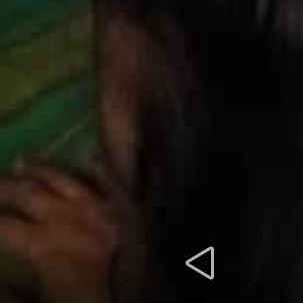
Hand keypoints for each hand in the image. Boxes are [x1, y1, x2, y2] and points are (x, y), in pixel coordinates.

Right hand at [0, 160, 117, 302]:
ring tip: (21, 162)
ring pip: (63, 179)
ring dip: (40, 169)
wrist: (147, 299)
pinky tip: (91, 155)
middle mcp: (66, 216)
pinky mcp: (125, 205)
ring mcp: (97, 205)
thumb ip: (16, 296)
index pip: (5, 226)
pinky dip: (99, 166)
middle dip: (5, 188)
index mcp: (43, 244)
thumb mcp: (48, 301)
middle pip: (28, 194)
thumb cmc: (90, 301)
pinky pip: (110, 179)